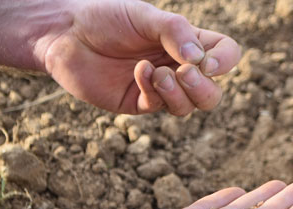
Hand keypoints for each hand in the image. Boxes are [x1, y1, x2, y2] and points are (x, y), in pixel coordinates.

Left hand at [37, 0, 241, 114]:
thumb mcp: (144, 16)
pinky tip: (139, 71)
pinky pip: (157, 106)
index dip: (225, 62)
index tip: (208, 62)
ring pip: (187, 107)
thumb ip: (175, 32)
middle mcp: (177, 67)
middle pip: (211, 93)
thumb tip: (200, 59)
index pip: (224, 55)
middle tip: (185, 74)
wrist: (67, 33)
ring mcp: (158, 88)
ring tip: (158, 73)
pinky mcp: (137, 102)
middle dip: (203, 89)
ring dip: (177, 92)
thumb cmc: (107, 18)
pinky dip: (152, 89)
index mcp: (186, 42)